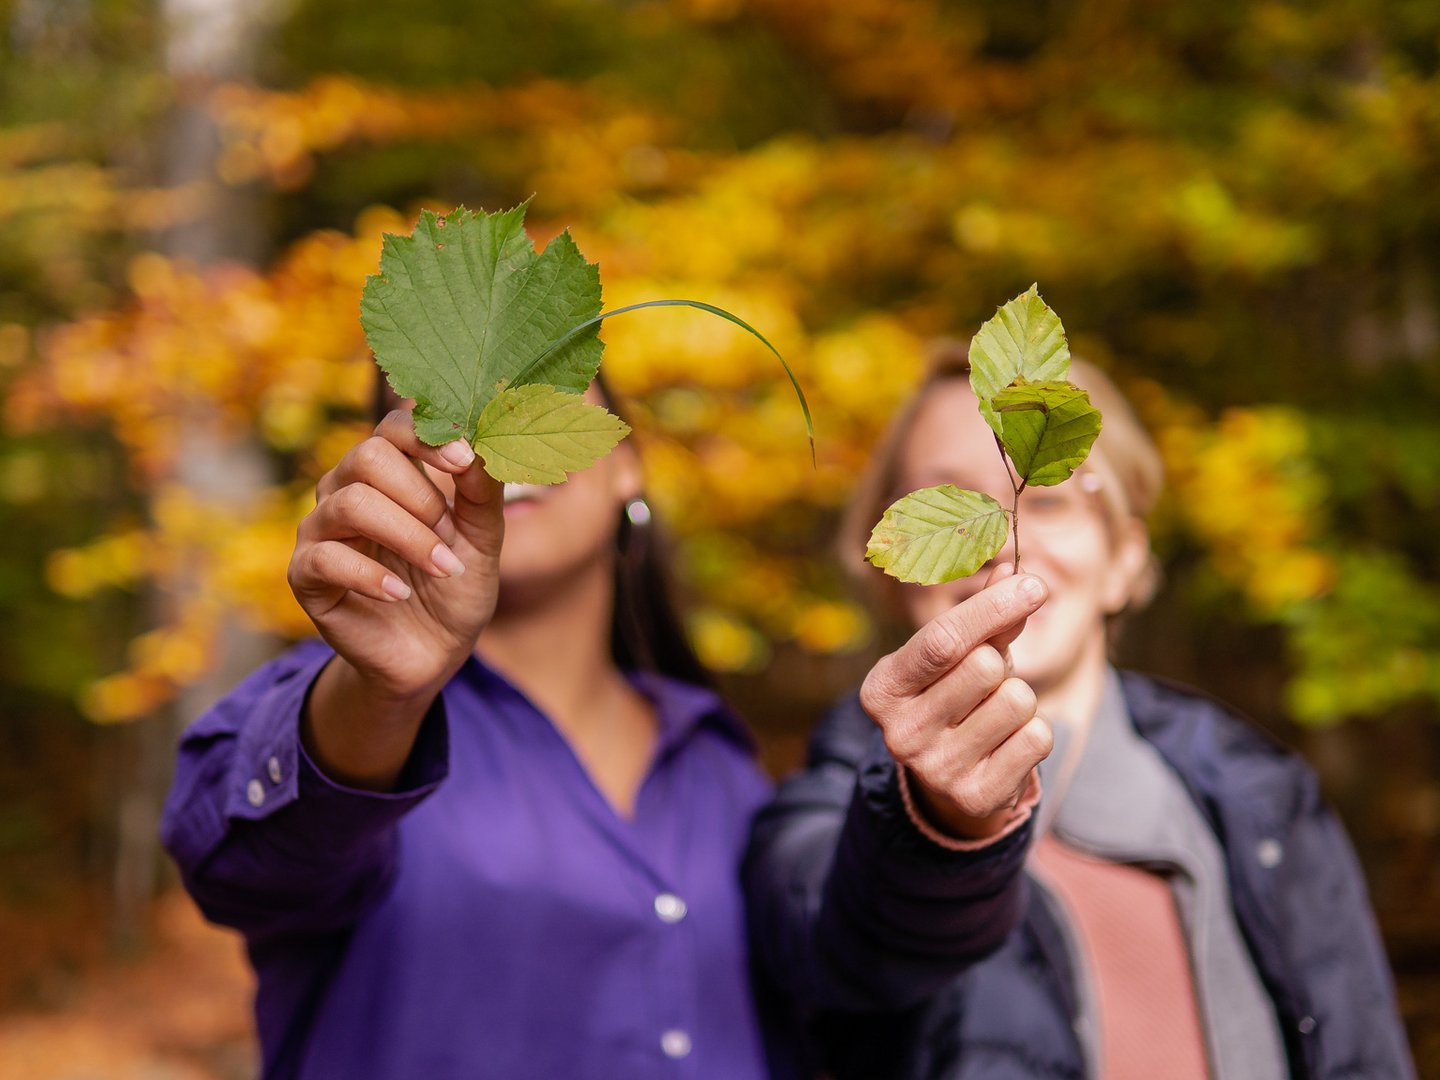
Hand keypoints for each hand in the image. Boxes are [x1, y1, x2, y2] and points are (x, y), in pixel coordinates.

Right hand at [288, 408, 503, 707]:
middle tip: (448, 534)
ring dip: (408, 538)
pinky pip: (326, 558)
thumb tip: (478, 444)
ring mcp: (321, 530)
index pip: (394, 426)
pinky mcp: (305, 574)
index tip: (463, 459)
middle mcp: (346, 489)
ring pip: (351, 504)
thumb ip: (482, 492)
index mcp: (389, 471)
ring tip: (442, 568)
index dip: (427, 436)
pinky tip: (400, 594)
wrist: (432, 653)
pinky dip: (372, 576)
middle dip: (421, 496)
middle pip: (368, 457)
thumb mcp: (482, 539)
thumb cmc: (454, 586)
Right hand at [859, 565, 1051, 839]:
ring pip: (1017, 701)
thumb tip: (1014, 570)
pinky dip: (1034, 732)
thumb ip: (985, 616)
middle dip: (1002, 665)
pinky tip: (1008, 744)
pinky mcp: (975, 797)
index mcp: (882, 688)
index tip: (1035, 585)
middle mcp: (899, 731)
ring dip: (1020, 700)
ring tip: (996, 716)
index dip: (992, 608)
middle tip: (987, 683)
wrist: (948, 785)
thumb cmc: (954, 700)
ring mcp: (935, 769)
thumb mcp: (959, 657)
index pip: (942, 640)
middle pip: (985, 667)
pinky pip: (1036, 739)